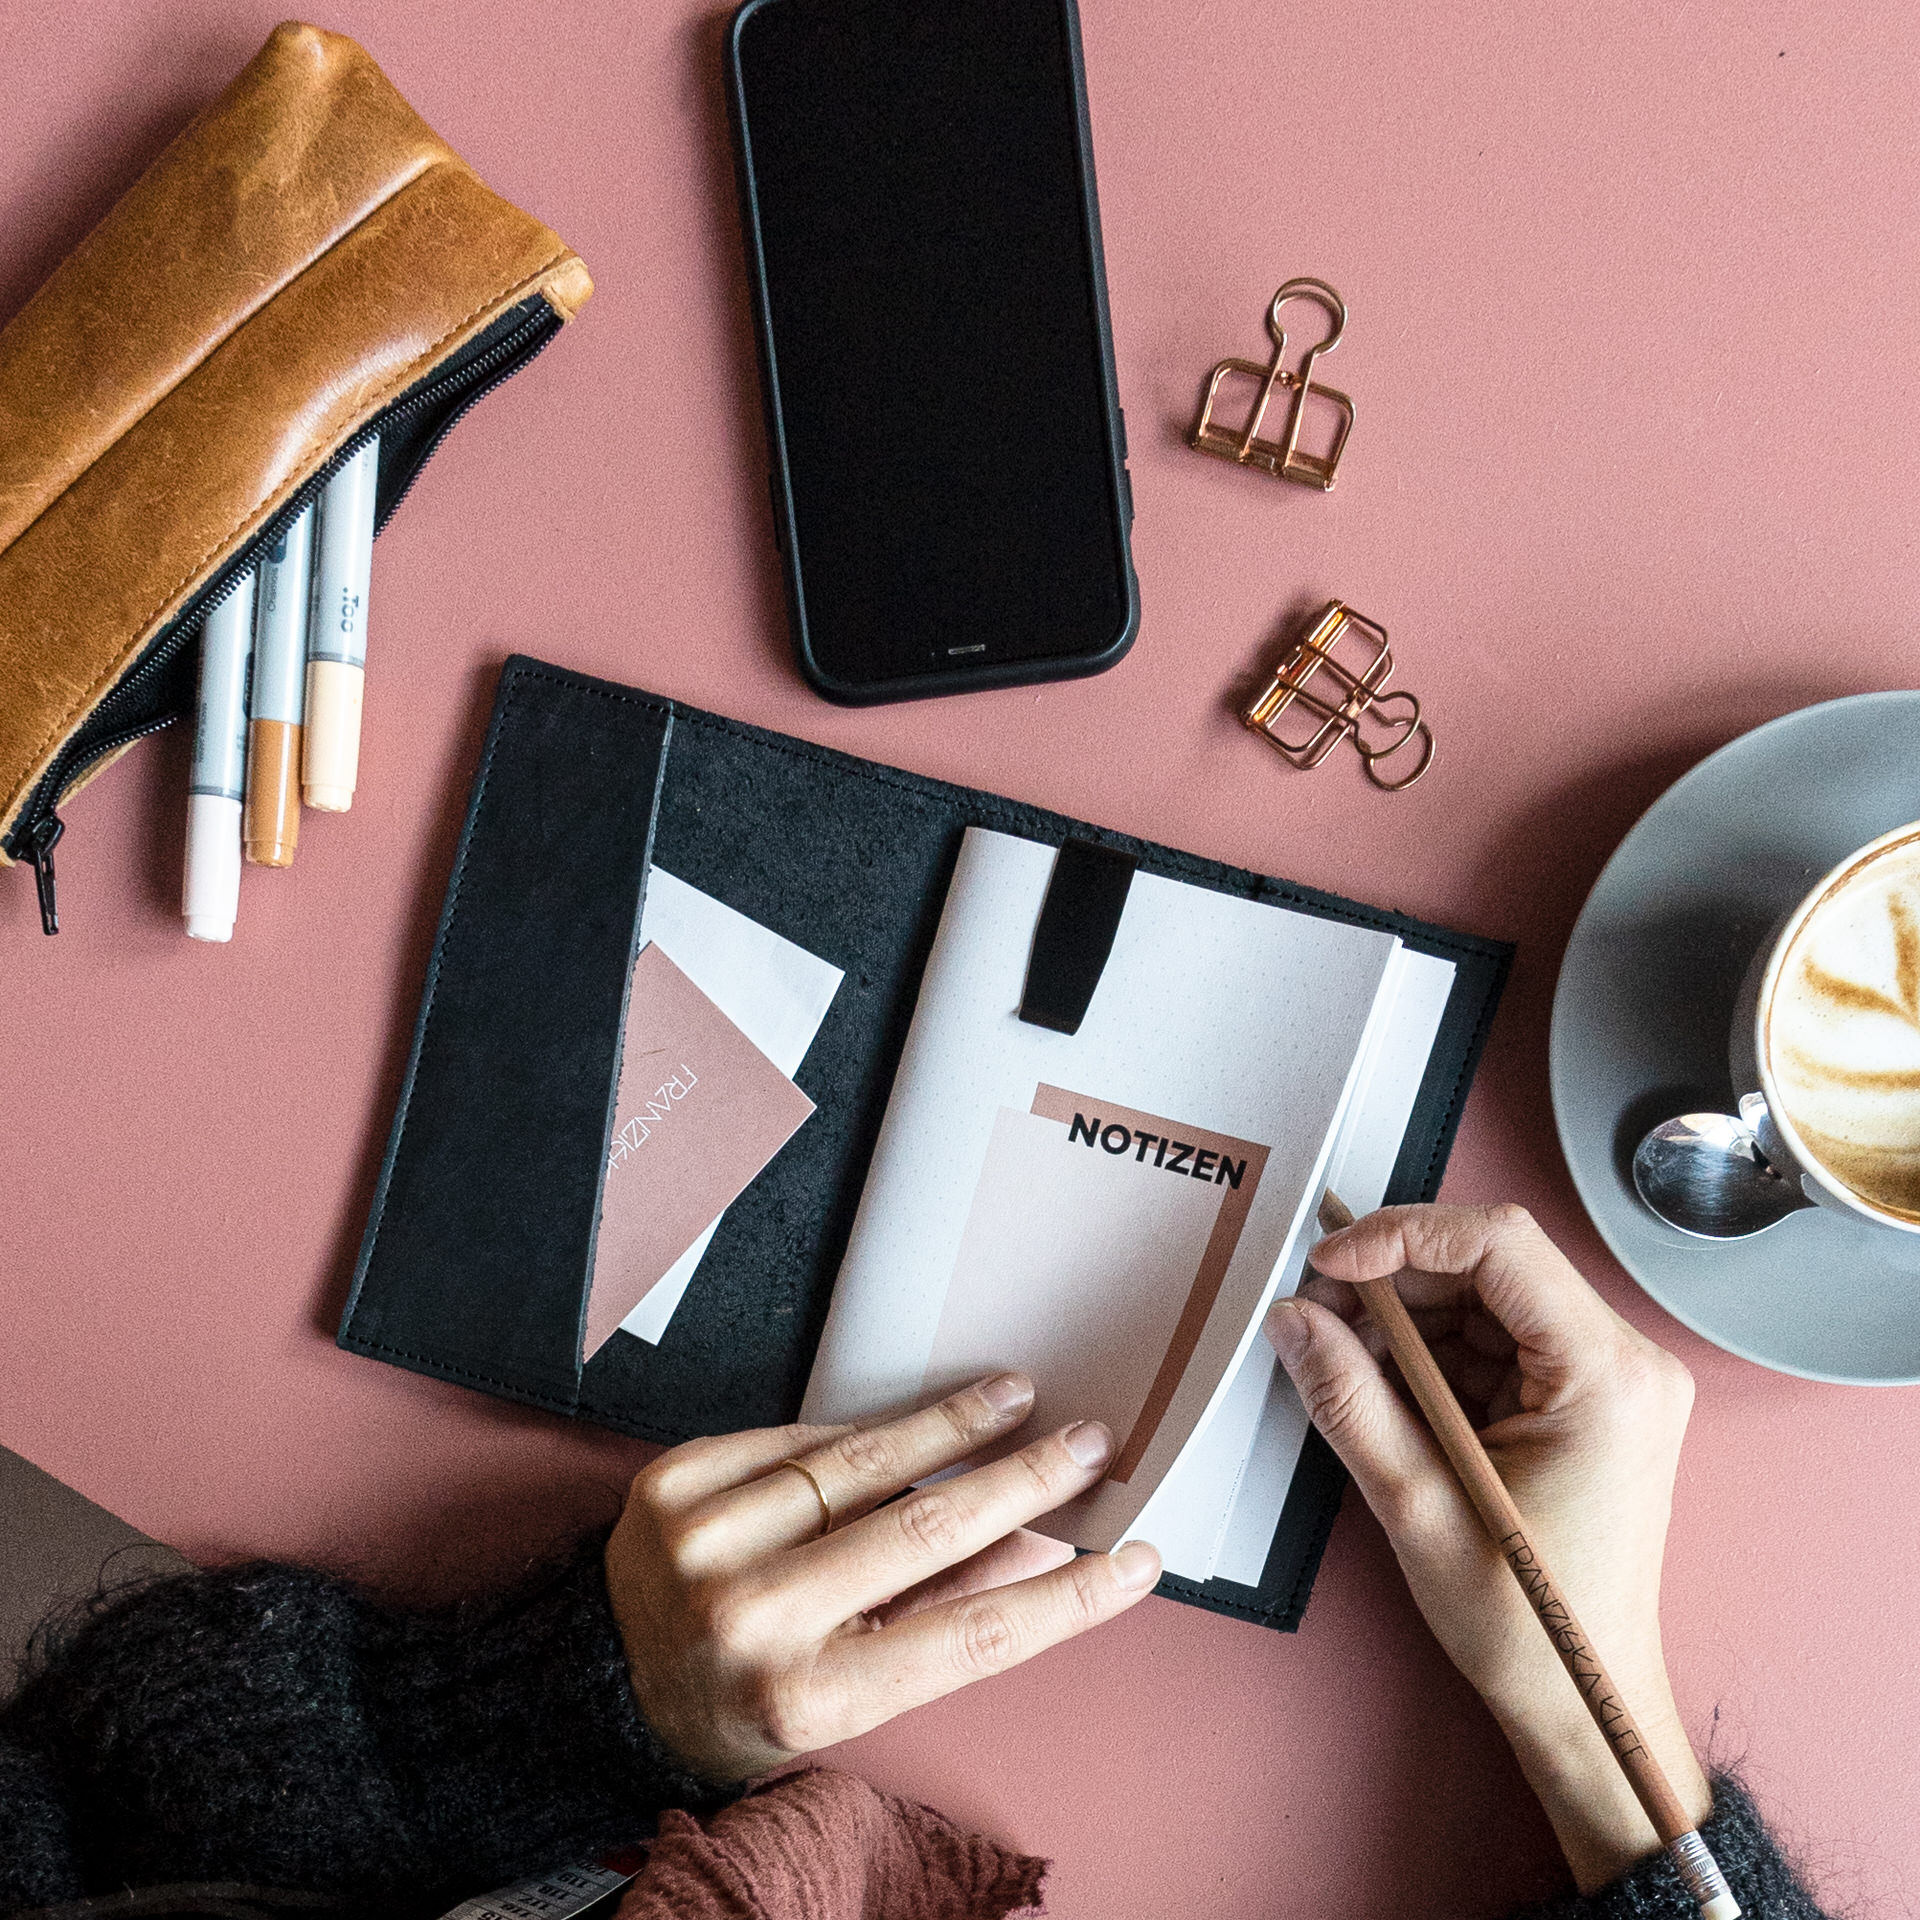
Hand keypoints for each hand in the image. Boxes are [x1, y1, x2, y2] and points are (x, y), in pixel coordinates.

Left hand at [603, 1375, 1161, 1781]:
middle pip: (924, 1529)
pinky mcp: (675, 1482)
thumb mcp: (845, 1693)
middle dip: (1022, 1478)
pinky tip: (909, 1422)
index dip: (1064, 1598)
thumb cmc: (740, 1697)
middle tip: (1086, 1444)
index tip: (1130, 1560)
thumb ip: (941, 1621)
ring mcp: (707, 1543)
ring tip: (1013, 1399)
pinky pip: (796, 1441)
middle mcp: (754, 1619)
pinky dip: (859, 1432)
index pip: (968, 1636)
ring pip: (862, 1464)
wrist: (602, 1676)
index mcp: (807, 1696)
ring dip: (951, 1426)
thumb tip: (1045, 1557)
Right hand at [1264, 1203, 1709, 1891]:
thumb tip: (1294, 1317)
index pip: (1501, 1245)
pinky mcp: (1585, 1399)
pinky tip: (1384, 1384)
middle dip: (1396, 1278)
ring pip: (1487, 1297)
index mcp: (1608, 1378)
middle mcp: (1626, 1362)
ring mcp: (1610, 1379)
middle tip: (1316, 1310)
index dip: (1403, 1236)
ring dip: (1408, 1316)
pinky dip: (1433, 1351)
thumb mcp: (1416, 1504)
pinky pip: (1496, 1340)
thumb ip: (1349, 1397)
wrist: (1584, 1703)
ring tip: (1342, 1354)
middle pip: (1493, 1264)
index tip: (1329, 1262)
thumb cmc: (1527, 1625)